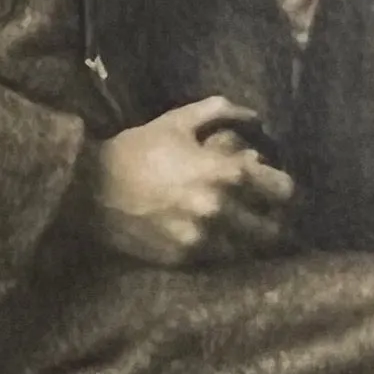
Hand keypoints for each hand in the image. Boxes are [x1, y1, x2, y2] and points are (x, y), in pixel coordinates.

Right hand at [72, 96, 295, 269]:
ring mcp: (202, 241)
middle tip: (264, 213)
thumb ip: (222, 111)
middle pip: (274, 230)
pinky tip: (211, 237)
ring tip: (240, 228)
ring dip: (249, 240)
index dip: (283, 188)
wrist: (89, 189)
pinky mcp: (183, 260)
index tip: (274, 187)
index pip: (284, 191)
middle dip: (273, 220)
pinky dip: (221, 250)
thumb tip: (257, 118)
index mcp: (225, 174)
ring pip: (249, 251)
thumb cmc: (137, 150)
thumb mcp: (178, 121)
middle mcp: (221, 211)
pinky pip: (219, 261)